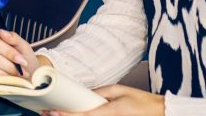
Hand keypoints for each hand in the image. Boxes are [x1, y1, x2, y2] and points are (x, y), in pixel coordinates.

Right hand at [0, 28, 39, 78]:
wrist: (28, 77)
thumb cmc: (23, 59)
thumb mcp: (23, 47)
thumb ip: (13, 38)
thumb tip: (1, 31)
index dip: (8, 52)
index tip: (22, 60)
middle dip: (10, 65)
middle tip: (22, 71)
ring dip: (6, 73)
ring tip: (17, 76)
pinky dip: (2, 80)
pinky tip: (10, 80)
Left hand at [47, 84, 163, 115]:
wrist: (159, 113)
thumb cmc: (141, 102)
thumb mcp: (118, 91)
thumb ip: (99, 93)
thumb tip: (84, 94)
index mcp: (111, 112)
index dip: (66, 115)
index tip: (52, 111)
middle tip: (46, 113)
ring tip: (53, 115)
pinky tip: (71, 115)